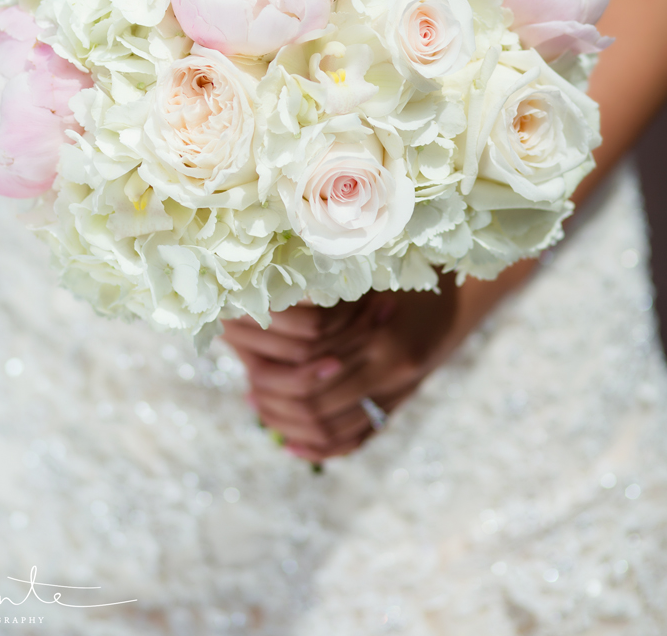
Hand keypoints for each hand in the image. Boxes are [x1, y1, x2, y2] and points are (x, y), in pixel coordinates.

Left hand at [221, 260, 535, 460]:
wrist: (464, 290)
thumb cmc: (408, 270)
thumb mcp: (369, 278)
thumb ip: (331, 302)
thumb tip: (270, 313)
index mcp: (383, 342)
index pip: (317, 378)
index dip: (281, 378)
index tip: (252, 370)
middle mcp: (393, 373)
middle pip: (322, 407)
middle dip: (283, 404)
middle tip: (251, 392)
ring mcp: (401, 391)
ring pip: (338, 430)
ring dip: (297, 426)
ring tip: (263, 410)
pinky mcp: (403, 401)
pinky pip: (359, 438)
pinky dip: (325, 446)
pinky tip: (294, 442)